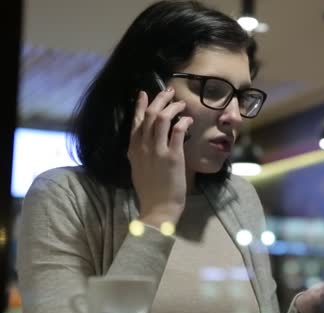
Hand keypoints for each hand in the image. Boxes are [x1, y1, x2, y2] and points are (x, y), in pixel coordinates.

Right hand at [128, 88, 192, 226]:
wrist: (158, 207)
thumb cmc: (150, 190)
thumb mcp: (138, 168)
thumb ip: (139, 153)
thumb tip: (142, 141)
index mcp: (133, 149)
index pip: (135, 121)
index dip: (140, 105)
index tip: (144, 93)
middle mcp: (143, 147)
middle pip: (149, 115)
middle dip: (159, 99)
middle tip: (169, 92)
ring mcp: (158, 150)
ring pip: (162, 119)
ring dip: (173, 107)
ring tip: (181, 104)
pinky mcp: (173, 156)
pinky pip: (178, 131)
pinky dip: (183, 121)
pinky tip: (188, 119)